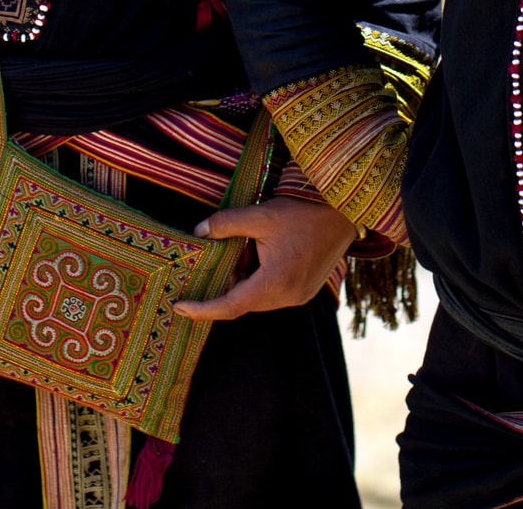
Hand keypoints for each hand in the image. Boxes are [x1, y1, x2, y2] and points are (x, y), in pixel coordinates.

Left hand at [172, 199, 359, 322]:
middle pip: (243, 302)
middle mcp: (288, 297)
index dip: (202, 309)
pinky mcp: (305, 290)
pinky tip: (258, 252)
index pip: (230, 306)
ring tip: (243, 248)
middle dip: (224, 284)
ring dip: (242, 279)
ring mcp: (299, 296)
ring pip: (257, 297)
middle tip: (212, 260)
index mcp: (275, 283)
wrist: (344, 212)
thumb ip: (226, 224)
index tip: (179, 307)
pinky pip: (272, 292)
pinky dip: (258, 278)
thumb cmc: (303, 213)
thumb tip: (197, 232)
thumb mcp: (260, 215)